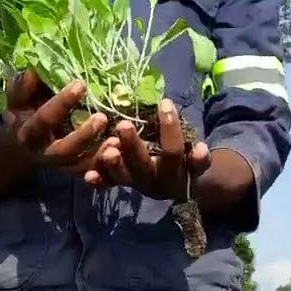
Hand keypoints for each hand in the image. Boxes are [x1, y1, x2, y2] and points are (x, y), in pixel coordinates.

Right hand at [0, 69, 106, 195]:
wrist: (18, 149)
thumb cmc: (22, 114)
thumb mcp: (16, 100)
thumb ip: (23, 86)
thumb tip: (35, 69)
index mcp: (29, 133)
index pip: (44, 119)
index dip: (61, 103)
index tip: (81, 84)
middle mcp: (45, 152)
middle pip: (65, 150)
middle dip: (83, 136)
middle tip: (103, 117)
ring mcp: (61, 164)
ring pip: (81, 165)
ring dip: (100, 155)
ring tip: (117, 140)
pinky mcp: (75, 170)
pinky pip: (93, 173)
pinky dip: (107, 164)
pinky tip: (121, 150)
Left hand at [84, 98, 210, 200]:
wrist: (174, 187)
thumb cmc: (185, 163)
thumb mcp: (195, 162)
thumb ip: (198, 158)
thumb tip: (201, 150)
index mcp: (173, 172)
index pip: (173, 151)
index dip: (170, 129)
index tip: (165, 103)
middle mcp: (152, 180)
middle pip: (142, 165)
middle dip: (132, 146)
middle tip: (123, 125)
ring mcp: (134, 183)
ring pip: (122, 176)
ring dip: (112, 164)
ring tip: (105, 150)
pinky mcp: (120, 183)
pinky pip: (108, 184)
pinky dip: (98, 180)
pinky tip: (88, 175)